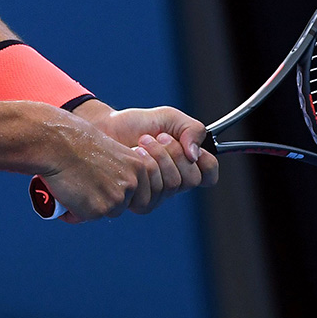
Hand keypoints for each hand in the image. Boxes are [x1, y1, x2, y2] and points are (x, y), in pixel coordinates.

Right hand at [37, 114, 173, 222]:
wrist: (56, 142)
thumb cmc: (75, 140)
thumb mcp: (108, 150)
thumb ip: (117, 168)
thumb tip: (111, 184)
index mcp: (138, 166)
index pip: (140, 193)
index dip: (121, 192)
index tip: (105, 186)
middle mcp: (131, 183)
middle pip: (123, 205)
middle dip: (107, 202)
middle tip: (87, 188)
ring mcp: (116, 198)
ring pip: (105, 212)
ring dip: (91, 206)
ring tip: (73, 188)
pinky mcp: (98, 210)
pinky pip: (86, 217)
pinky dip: (74, 211)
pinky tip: (64, 195)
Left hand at [71, 100, 218, 212]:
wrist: (106, 128)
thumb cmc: (137, 124)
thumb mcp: (169, 118)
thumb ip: (192, 129)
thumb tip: (195, 154)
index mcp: (187, 164)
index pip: (209, 175)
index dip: (205, 162)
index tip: (188, 145)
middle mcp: (174, 182)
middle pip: (191, 179)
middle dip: (174, 153)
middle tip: (157, 137)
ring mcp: (158, 193)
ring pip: (172, 186)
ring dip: (158, 157)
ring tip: (142, 141)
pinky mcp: (138, 199)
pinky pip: (151, 196)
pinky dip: (144, 169)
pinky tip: (134, 155)